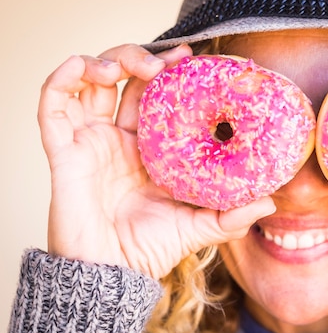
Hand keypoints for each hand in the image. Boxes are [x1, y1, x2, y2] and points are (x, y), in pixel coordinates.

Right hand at [38, 44, 275, 279]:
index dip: (169, 73)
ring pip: (88, 83)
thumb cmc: (149, 251)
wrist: (110, 275)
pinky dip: (61, 79)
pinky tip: (79, 67)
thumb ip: (232, 217)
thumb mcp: (198, 228)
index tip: (190, 57)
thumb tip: (271, 203)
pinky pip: (52, 106)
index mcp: (149, 150)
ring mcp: (90, 142)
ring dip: (105, 61)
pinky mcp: (64, 151)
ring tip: (124, 67)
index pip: (156, 97)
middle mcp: (119, 139)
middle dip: (141, 59)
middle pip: (124, 81)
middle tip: (165, 62)